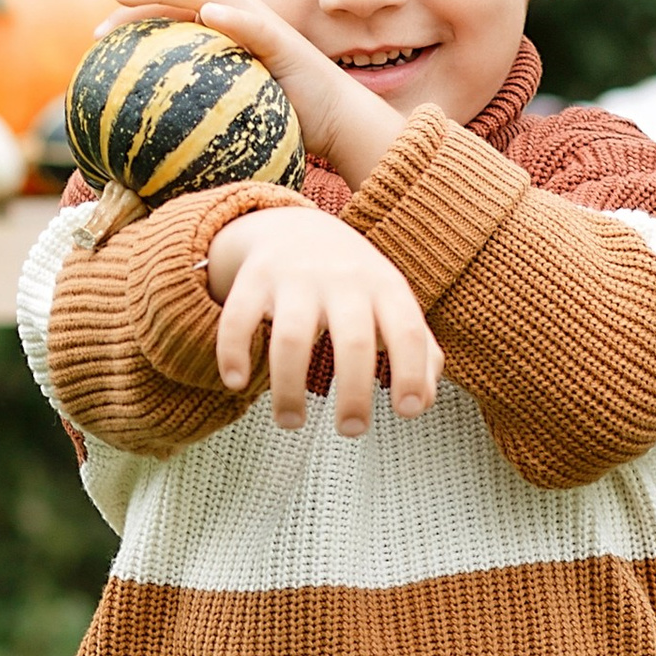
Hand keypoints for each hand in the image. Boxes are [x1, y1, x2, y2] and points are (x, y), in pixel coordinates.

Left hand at [89, 0, 399, 184]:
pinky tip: (208, 15)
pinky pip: (255, 27)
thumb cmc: (276, 113)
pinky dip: (232, 17)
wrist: (335, 121)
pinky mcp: (284, 45)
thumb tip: (135, 111)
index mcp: (220, 16)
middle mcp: (236, 10)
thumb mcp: (220, 97)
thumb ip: (187, 89)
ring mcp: (260, 23)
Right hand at [202, 204, 440, 435]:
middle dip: (355, 394)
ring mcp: (295, 278)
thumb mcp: (392, 306)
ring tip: (291, 422)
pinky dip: (233, 354)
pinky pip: (238, 319)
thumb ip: (420, 353)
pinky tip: (237, 383)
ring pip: (291, 338)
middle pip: (352, 341)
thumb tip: (422, 402)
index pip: (408, 330)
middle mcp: (342, 280)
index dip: (411, 371)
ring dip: (289, 389)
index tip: (407, 411)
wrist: (295, 225)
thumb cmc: (352, 281)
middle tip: (352, 430)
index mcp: (384, 288)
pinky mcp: (254, 279)